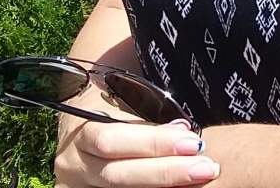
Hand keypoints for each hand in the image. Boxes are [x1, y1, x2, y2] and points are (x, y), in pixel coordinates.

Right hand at [53, 90, 218, 186]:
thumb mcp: (120, 99)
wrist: (82, 126)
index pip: (111, 139)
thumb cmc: (111, 104)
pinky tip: (180, 187)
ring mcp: (79, 185)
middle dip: (164, 171)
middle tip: (205, 166)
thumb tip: (184, 126)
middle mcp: (74, 163)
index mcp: (80, 130)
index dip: (152, 142)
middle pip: (117, 174)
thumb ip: (145, 111)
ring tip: (199, 175)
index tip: (189, 137)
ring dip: (164, 185)